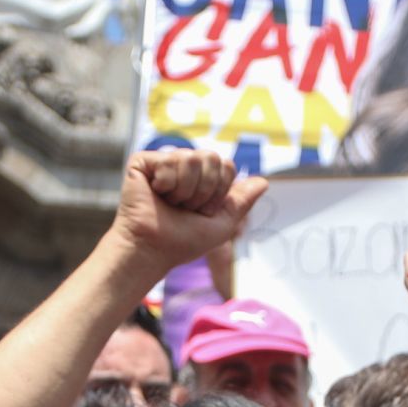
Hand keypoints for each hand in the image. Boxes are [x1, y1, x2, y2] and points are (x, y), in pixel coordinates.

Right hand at [108, 150, 267, 272]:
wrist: (153, 249)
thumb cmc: (183, 242)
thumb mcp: (222, 224)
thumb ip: (241, 202)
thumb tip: (264, 181)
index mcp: (201, 179)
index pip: (226, 166)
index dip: (219, 192)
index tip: (202, 211)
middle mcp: (183, 166)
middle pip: (212, 157)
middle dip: (204, 190)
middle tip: (185, 207)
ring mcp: (163, 162)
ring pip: (192, 158)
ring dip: (185, 190)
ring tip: (170, 203)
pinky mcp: (143, 162)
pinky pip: (169, 160)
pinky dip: (167, 184)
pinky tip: (155, 194)